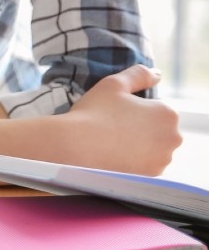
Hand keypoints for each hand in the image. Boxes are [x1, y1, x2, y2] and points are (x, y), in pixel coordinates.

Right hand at [60, 64, 180, 174]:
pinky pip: (146, 165)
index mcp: (168, 113)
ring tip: (113, 142)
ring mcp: (163, 159)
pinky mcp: (151, 176)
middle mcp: (173, 138)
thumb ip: (139, 74)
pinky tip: (115, 156)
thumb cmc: (95, 112)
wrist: (77, 146)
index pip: (157, 109)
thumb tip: (157, 74)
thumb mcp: (114, 84)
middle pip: (159, 129)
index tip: (116, 112)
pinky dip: (135, 161)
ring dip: (140, 145)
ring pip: (154, 148)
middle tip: (113, 126)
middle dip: (142, 128)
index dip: (135, 109)